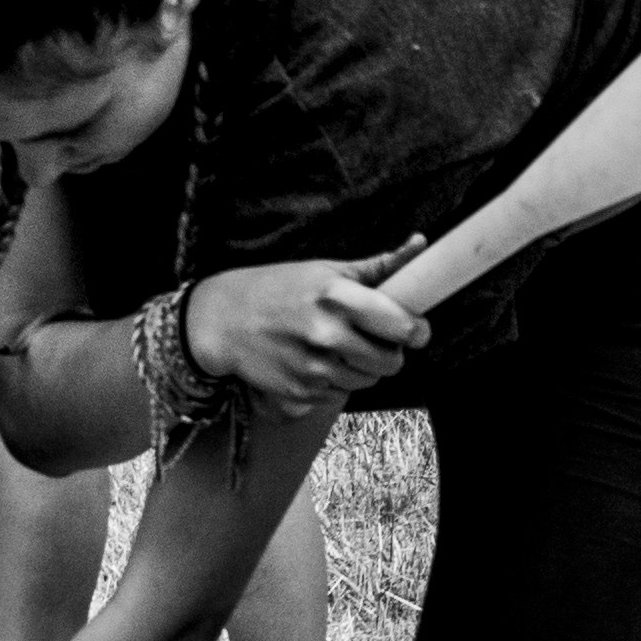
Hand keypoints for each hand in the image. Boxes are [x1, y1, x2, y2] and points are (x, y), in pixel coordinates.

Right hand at [186, 247, 428, 410]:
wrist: (220, 320)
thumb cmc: (278, 289)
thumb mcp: (325, 270)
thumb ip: (378, 267)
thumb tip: (421, 245)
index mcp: (338, 297)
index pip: (403, 326)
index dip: (416, 330)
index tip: (415, 329)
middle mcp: (327, 334)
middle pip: (392, 361)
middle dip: (389, 351)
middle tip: (372, 338)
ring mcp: (313, 367)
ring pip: (368, 380)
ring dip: (363, 368)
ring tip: (338, 347)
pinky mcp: (300, 392)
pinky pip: (340, 395)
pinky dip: (335, 383)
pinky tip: (315, 361)